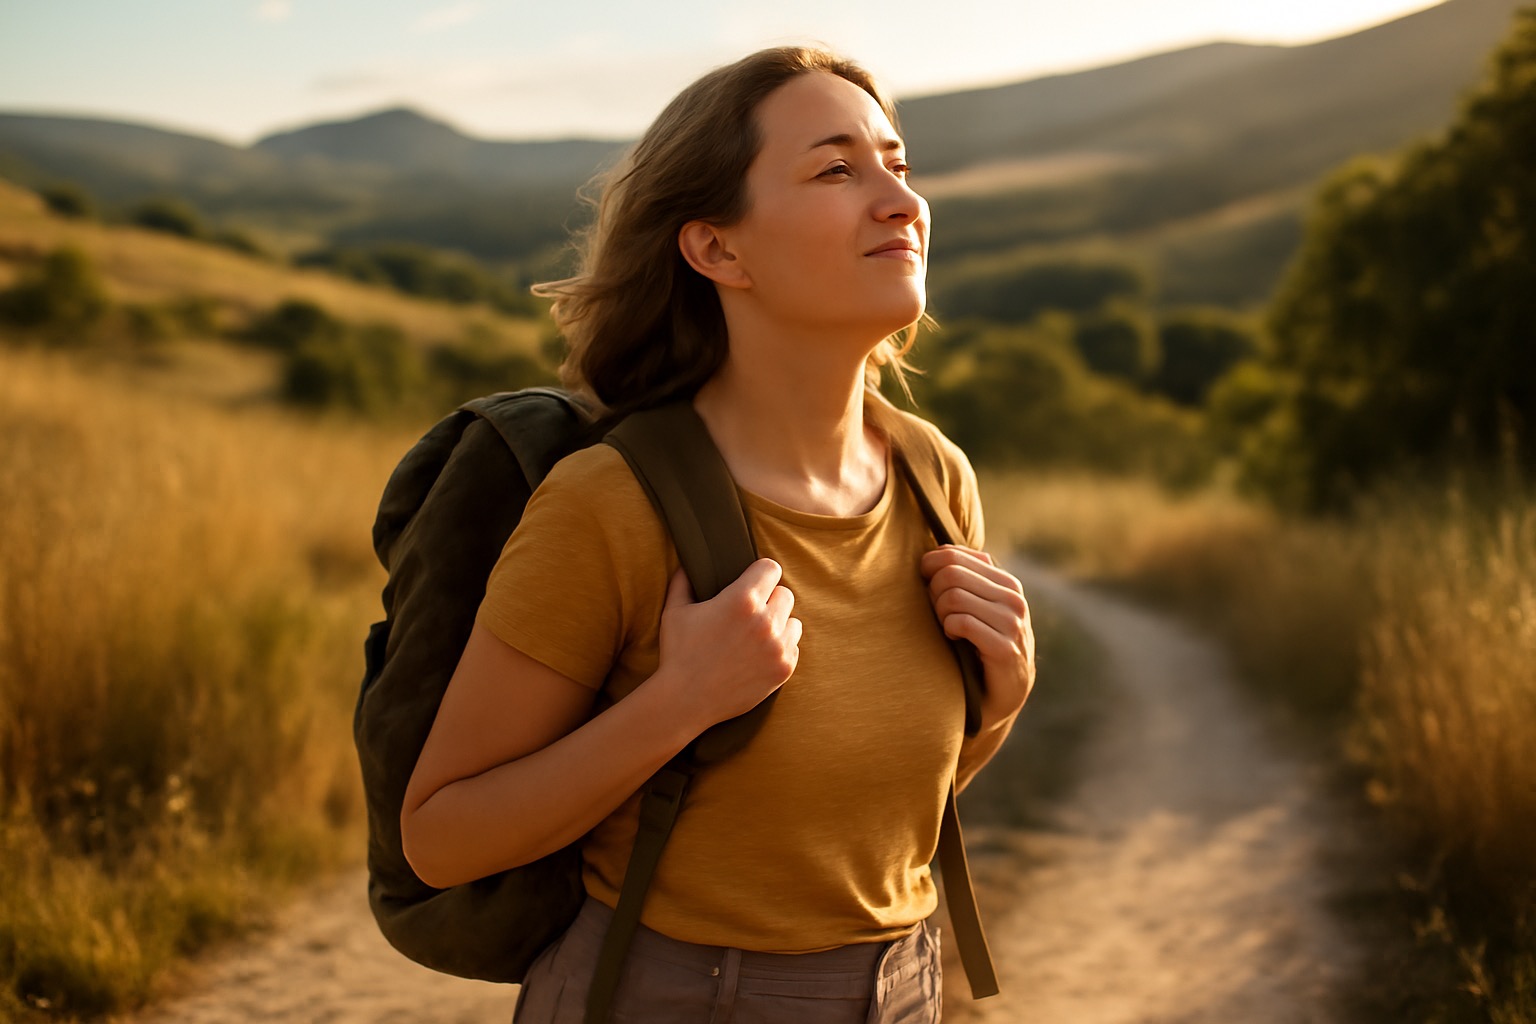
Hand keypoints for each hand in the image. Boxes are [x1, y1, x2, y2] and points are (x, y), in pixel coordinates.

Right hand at [652, 558, 800, 732]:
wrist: (686, 700)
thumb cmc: (678, 653)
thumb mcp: (674, 611)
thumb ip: (683, 582)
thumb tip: (687, 565)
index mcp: (741, 599)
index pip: (771, 568)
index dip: (761, 573)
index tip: (754, 581)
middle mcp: (765, 621)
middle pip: (785, 594)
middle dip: (770, 599)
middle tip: (751, 613)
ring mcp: (777, 647)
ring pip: (793, 621)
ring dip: (779, 624)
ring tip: (757, 635)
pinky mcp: (783, 669)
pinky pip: (793, 647)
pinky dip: (780, 648)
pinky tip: (759, 654)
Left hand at [920, 545, 1034, 731]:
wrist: (1005, 694)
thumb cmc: (981, 646)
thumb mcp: (978, 607)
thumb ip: (964, 580)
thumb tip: (933, 554)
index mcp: (1006, 582)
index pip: (953, 555)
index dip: (928, 568)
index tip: (925, 586)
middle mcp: (1013, 598)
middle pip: (950, 573)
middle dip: (932, 593)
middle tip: (937, 614)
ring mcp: (1012, 622)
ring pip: (954, 596)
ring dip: (940, 615)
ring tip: (947, 628)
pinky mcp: (1005, 648)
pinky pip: (962, 623)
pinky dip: (949, 630)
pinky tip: (954, 640)